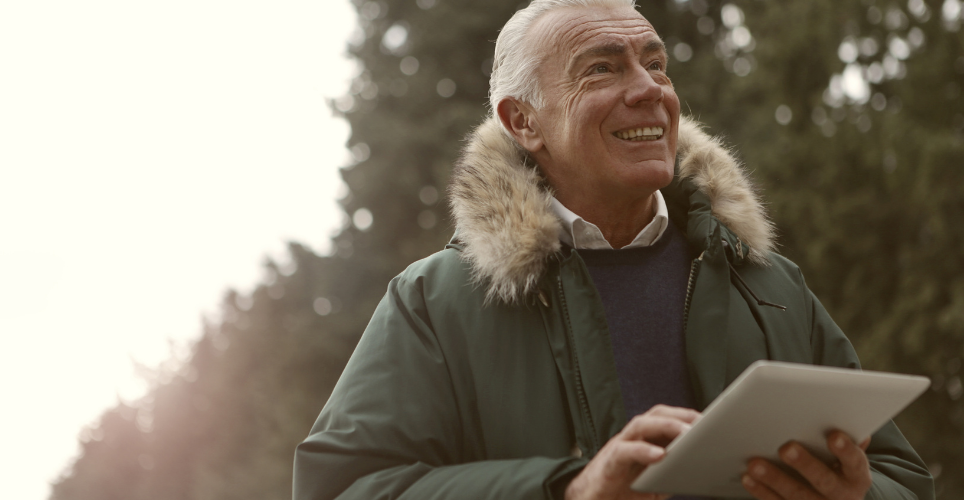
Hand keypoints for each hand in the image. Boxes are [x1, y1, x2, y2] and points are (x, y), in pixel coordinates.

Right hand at [564, 404, 699, 499]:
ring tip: (686, 433)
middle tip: (703, 422)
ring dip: (665, 426)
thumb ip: (674, 471)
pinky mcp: (610, 461)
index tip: (712, 420)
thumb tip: (701, 470)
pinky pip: (626, 450)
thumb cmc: (624, 487)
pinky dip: (643, 450)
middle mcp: (633, 437)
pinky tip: (660, 456)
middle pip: (656, 414)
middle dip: (680, 415)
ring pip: (640, 424)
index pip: (668, 417)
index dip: (689, 415)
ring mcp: (620, 445)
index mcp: (645, 439)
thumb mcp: (656, 480)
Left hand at [741, 431, 871, 499]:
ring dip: (775, 479)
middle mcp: (842, 495)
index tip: (834, 436)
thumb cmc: (839, 469)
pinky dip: (762, 492)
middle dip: (805, 465)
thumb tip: (846, 414)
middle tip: (786, 449)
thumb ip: (847, 438)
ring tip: (755, 464)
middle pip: (824, 481)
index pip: (855, 462)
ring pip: (798, 496)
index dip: (846, 450)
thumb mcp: (848, 458)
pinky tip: (749, 478)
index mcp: (856, 477)